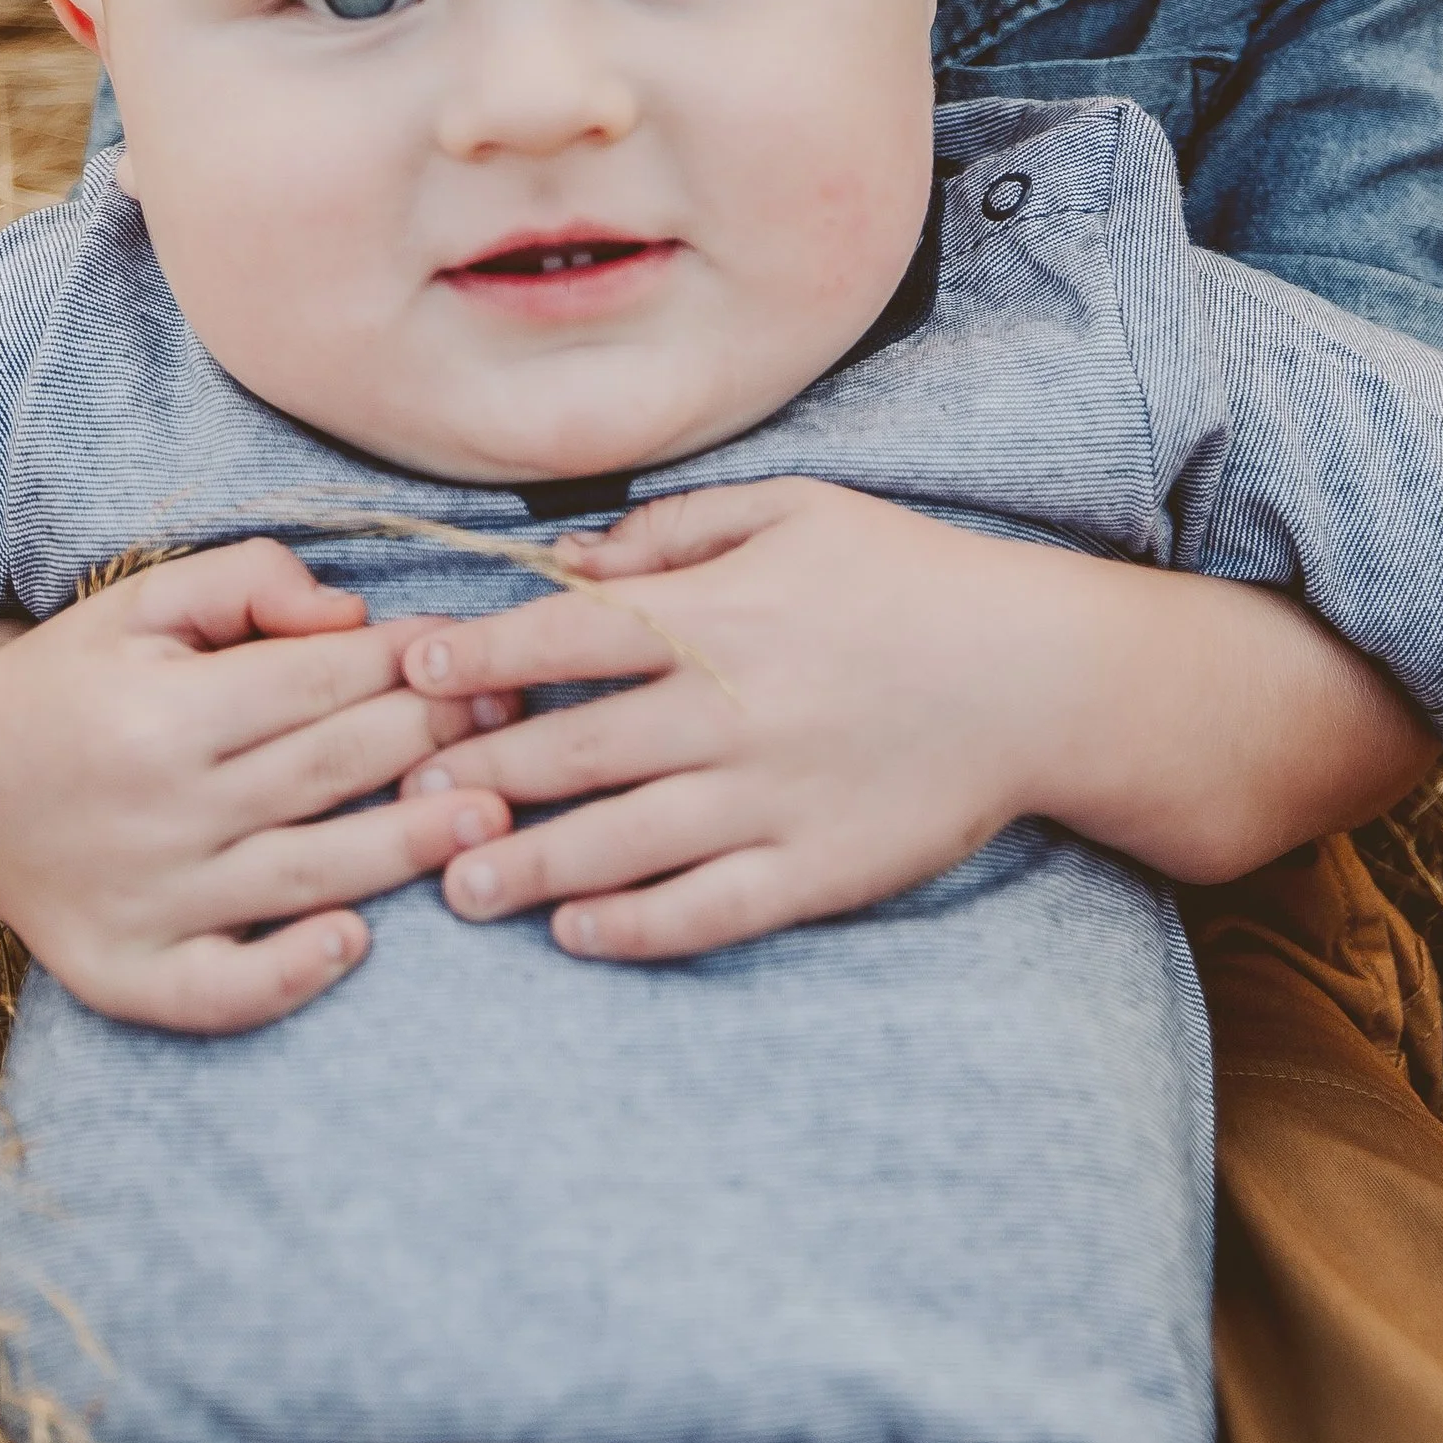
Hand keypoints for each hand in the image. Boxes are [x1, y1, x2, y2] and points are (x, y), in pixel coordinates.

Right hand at [0, 538, 514, 1029]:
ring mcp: (143, 899)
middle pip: (326, 772)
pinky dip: (287, 976)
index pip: (318, 683)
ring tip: (494, 825)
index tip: (483, 652)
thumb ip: (250, 582)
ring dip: (404, 851)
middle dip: (433, 742)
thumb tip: (355, 617)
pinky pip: (217, 990)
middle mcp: (156, 808)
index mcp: (163, 708)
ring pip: (302, 874)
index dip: (410, 665)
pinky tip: (355, 945)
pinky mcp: (125, 971)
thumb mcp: (145, 600)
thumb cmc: (75, 676)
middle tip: (520, 724)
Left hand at [396, 480, 1061, 958]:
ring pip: (620, 843)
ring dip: (529, 869)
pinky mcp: (816, 868)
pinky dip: (633, 926)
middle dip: (476, 779)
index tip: (412, 674)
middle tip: (406, 802)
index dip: (479, 655)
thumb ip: (677, 528)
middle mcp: (729, 711)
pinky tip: (578, 933)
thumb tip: (575, 559)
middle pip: (570, 751)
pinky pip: (705, 910)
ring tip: (462, 888)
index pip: (566, 636)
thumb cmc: (909, 577)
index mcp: (718, 615)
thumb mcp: (796, 509)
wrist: (1036, 674)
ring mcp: (771, 797)